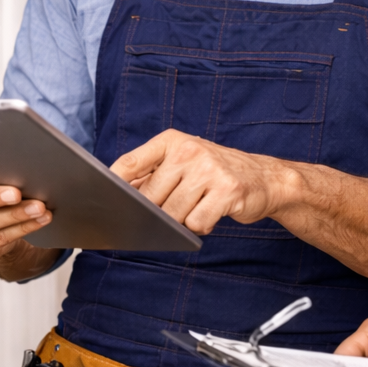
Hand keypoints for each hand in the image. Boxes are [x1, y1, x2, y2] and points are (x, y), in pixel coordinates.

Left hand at [110, 130, 295, 234]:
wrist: (265, 178)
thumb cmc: (215, 172)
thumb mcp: (183, 162)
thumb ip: (152, 174)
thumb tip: (115, 196)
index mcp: (172, 141)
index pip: (131, 162)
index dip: (113, 185)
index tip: (102, 201)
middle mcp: (189, 151)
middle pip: (150, 197)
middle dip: (154, 212)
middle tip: (168, 212)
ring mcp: (209, 170)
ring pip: (172, 214)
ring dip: (181, 220)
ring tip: (197, 207)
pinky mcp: (227, 191)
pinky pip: (196, 223)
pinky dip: (201, 226)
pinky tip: (212, 212)